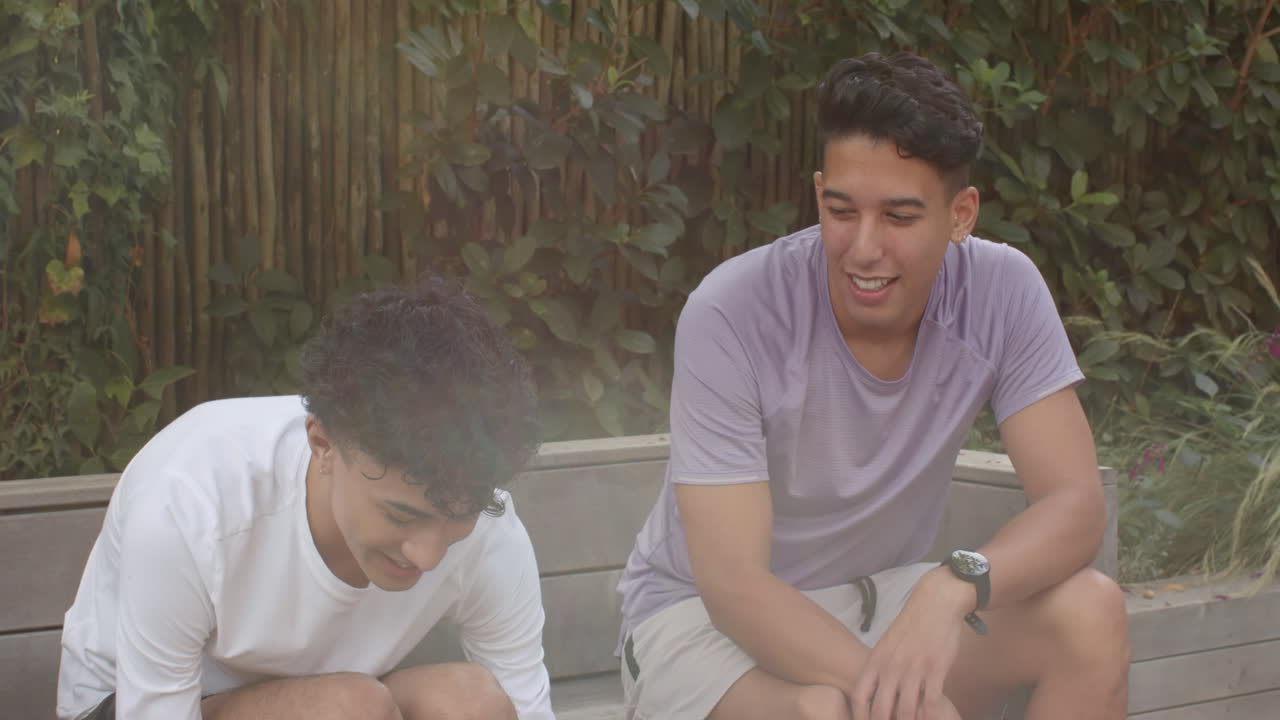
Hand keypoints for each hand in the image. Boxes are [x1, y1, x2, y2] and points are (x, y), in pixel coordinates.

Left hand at [849, 567, 972, 719]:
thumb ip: (879, 668)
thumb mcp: (886, 645)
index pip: (859, 696)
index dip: (859, 716)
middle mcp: (892, 667)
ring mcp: (914, 669)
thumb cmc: (910, 626)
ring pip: (906, 710)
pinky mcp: (936, 669)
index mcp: (877, 661)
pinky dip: (929, 716)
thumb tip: (874, 691)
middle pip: (881, 709)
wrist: (935, 603)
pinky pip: (930, 702)